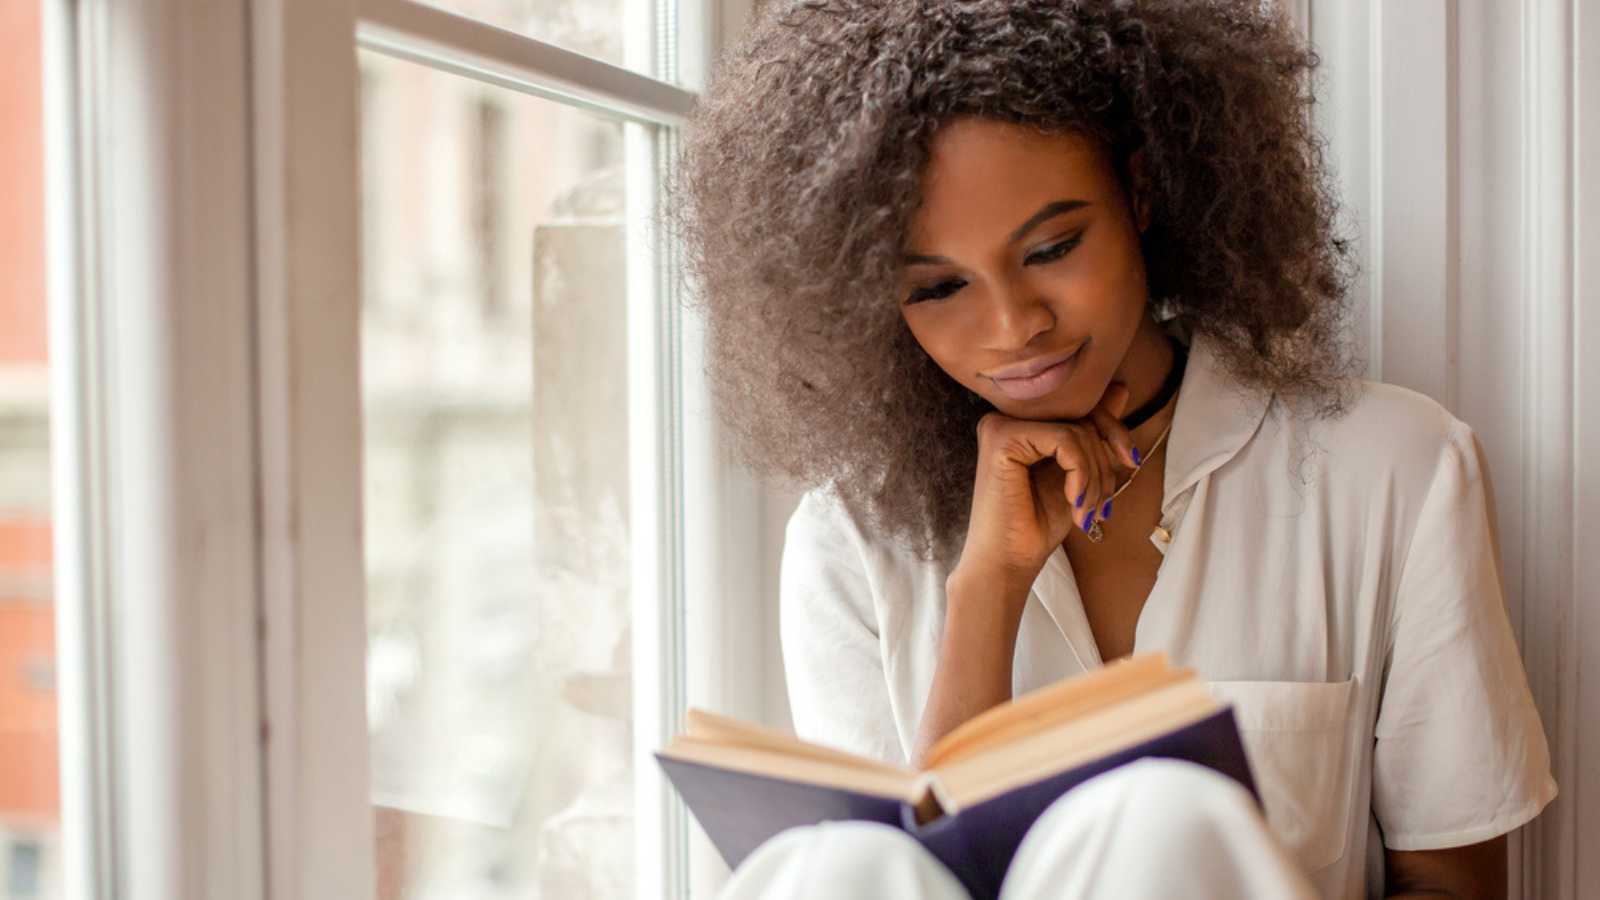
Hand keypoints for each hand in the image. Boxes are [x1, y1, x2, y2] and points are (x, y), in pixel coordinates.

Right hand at [951, 382, 1137, 597]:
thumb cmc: (1037, 525)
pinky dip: (1081, 474)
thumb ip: (1092, 434)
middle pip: (1082, 416)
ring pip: (1077, 431)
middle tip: (1103, 505)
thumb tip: (1120, 389)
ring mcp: (1001, 425)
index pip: (1082, 408)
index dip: (1115, 432)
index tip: (1130, 463)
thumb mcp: (1078, 474)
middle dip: (1106, 462)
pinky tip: (1074, 502)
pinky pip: (1064, 441)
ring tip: (1088, 512)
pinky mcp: (1001, 438)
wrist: (1007, 563)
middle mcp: (1008, 418)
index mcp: (1023, 423)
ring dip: (1095, 478)